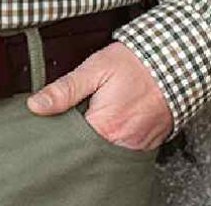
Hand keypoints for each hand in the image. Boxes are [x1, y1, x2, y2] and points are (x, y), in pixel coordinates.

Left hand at [25, 42, 172, 151]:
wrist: (174, 59)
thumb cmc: (136, 62)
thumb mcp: (95, 68)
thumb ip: (65, 89)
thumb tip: (36, 105)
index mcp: (105, 127)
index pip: (71, 142)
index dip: (61, 130)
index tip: (59, 118)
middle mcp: (123, 143)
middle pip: (90, 151)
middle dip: (81, 137)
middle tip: (82, 112)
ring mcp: (138, 146)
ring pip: (108, 152)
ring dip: (100, 138)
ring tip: (101, 113)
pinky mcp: (150, 144)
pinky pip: (127, 149)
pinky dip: (118, 138)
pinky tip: (117, 120)